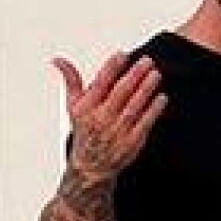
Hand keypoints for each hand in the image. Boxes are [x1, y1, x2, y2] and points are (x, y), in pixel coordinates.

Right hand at [53, 53, 166, 181]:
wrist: (91, 165)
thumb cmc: (85, 131)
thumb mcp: (73, 106)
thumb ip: (71, 81)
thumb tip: (58, 60)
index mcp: (87, 107)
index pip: (100, 83)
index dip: (112, 68)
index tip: (123, 54)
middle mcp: (102, 118)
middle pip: (121, 92)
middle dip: (134, 75)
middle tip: (147, 61)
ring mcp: (118, 130)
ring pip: (134, 106)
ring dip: (146, 89)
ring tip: (156, 74)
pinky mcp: (132, 141)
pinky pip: (145, 122)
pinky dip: (154, 110)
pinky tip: (161, 98)